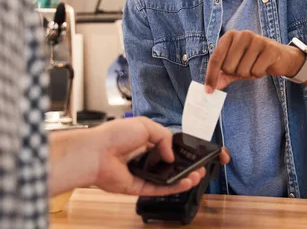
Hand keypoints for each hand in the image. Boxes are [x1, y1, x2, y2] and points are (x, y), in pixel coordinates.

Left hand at [86, 117, 205, 196]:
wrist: (96, 152)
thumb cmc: (115, 135)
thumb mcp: (145, 125)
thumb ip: (164, 137)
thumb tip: (172, 156)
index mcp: (145, 143)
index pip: (167, 149)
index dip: (181, 152)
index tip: (194, 154)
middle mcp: (144, 159)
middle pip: (169, 167)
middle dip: (186, 167)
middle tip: (200, 168)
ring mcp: (141, 175)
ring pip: (166, 180)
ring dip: (183, 179)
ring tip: (197, 176)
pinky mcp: (137, 188)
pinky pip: (158, 189)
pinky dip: (173, 188)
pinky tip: (185, 183)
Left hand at [204, 30, 303, 92]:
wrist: (280, 56)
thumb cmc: (254, 60)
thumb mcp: (236, 67)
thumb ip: (222, 75)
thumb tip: (210, 88)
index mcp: (230, 36)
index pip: (216, 58)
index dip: (211, 75)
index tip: (208, 90)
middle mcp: (243, 34)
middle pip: (228, 67)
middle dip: (236, 73)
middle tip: (245, 67)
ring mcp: (257, 40)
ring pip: (242, 70)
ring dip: (248, 74)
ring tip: (255, 65)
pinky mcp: (270, 48)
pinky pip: (256, 71)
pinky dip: (258, 74)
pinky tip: (264, 67)